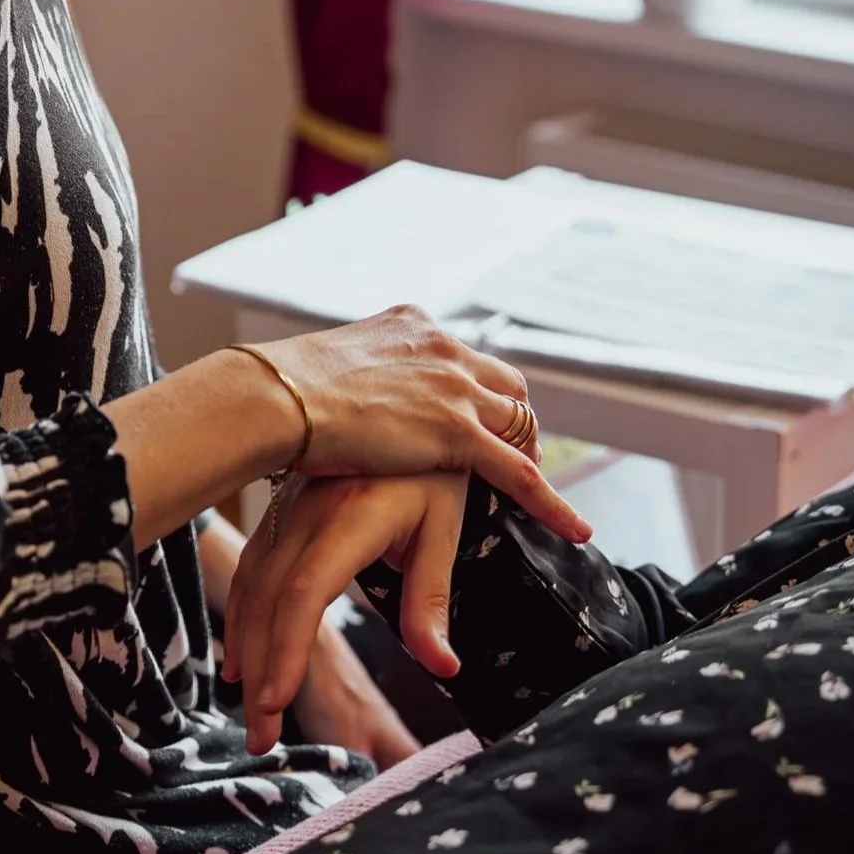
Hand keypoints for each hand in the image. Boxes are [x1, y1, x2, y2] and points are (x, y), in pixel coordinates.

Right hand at [223, 472, 468, 754]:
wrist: (409, 400)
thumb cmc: (435, 468)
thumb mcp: (444, 526)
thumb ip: (430, 598)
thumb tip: (443, 667)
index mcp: (351, 516)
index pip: (307, 591)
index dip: (288, 647)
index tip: (276, 701)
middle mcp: (308, 514)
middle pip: (270, 601)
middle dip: (262, 673)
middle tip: (263, 739)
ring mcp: (288, 512)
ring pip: (253, 589)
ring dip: (247, 652)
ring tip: (254, 714)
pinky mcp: (282, 514)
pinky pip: (252, 571)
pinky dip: (241, 617)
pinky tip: (239, 657)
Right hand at [253, 306, 590, 545]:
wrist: (280, 395)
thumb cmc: (282, 388)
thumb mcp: (327, 365)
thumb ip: (350, 377)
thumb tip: (336, 396)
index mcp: (412, 326)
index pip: (462, 357)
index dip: (475, 389)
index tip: (474, 412)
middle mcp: (442, 348)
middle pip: (503, 383)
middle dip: (512, 416)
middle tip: (515, 446)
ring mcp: (454, 387)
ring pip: (517, 421)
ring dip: (528, 451)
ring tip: (534, 480)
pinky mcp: (458, 432)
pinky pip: (518, 472)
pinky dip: (550, 500)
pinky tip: (573, 527)